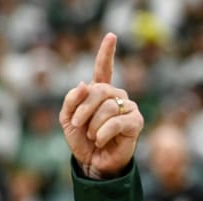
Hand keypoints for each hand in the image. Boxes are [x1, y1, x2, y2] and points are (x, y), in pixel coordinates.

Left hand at [59, 33, 144, 178]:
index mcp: (99, 92)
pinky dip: (102, 133)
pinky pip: (116, 121)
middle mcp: (116, 96)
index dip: (106, 53)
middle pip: (98, 90)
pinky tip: (101, 140)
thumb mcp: (67, 119)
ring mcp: (128, 107)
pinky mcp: (136, 121)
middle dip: (82, 108)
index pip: (103, 69)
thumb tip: (83, 84)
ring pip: (106, 107)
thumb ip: (71, 101)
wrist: (92, 162)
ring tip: (92, 136)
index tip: (111, 36)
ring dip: (92, 125)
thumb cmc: (81, 139)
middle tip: (75, 123)